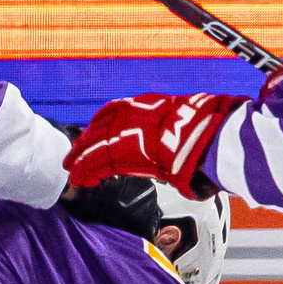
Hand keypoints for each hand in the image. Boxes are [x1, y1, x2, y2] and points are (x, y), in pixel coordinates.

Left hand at [65, 92, 243, 192]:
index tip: (95, 134)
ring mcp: (125, 129)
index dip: (103, 125)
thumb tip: (185, 150)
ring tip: (73, 172)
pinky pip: (97, 161)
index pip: (116, 111)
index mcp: (149, 104)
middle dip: (87, 142)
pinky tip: (79, 178)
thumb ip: (179, 131)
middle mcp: (133, 113)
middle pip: (101, 127)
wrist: (208, 136)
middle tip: (74, 156)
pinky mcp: (120, 150)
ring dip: (82, 160)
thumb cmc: (209, 131)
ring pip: (96, 145)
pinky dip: (85, 171)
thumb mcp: (192, 122)